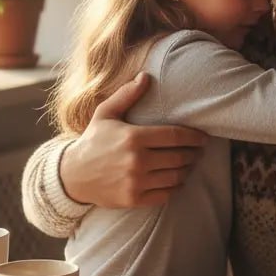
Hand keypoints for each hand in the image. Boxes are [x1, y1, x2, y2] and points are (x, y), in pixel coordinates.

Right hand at [60, 73, 206, 208]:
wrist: (72, 176)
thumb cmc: (93, 140)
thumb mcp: (106, 113)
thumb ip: (127, 95)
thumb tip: (146, 76)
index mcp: (134, 137)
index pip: (175, 136)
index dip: (194, 137)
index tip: (204, 137)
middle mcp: (137, 161)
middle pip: (180, 157)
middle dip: (195, 153)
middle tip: (199, 150)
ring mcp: (136, 182)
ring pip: (176, 176)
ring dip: (188, 169)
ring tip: (190, 163)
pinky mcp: (134, 199)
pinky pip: (166, 194)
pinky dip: (176, 186)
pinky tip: (177, 179)